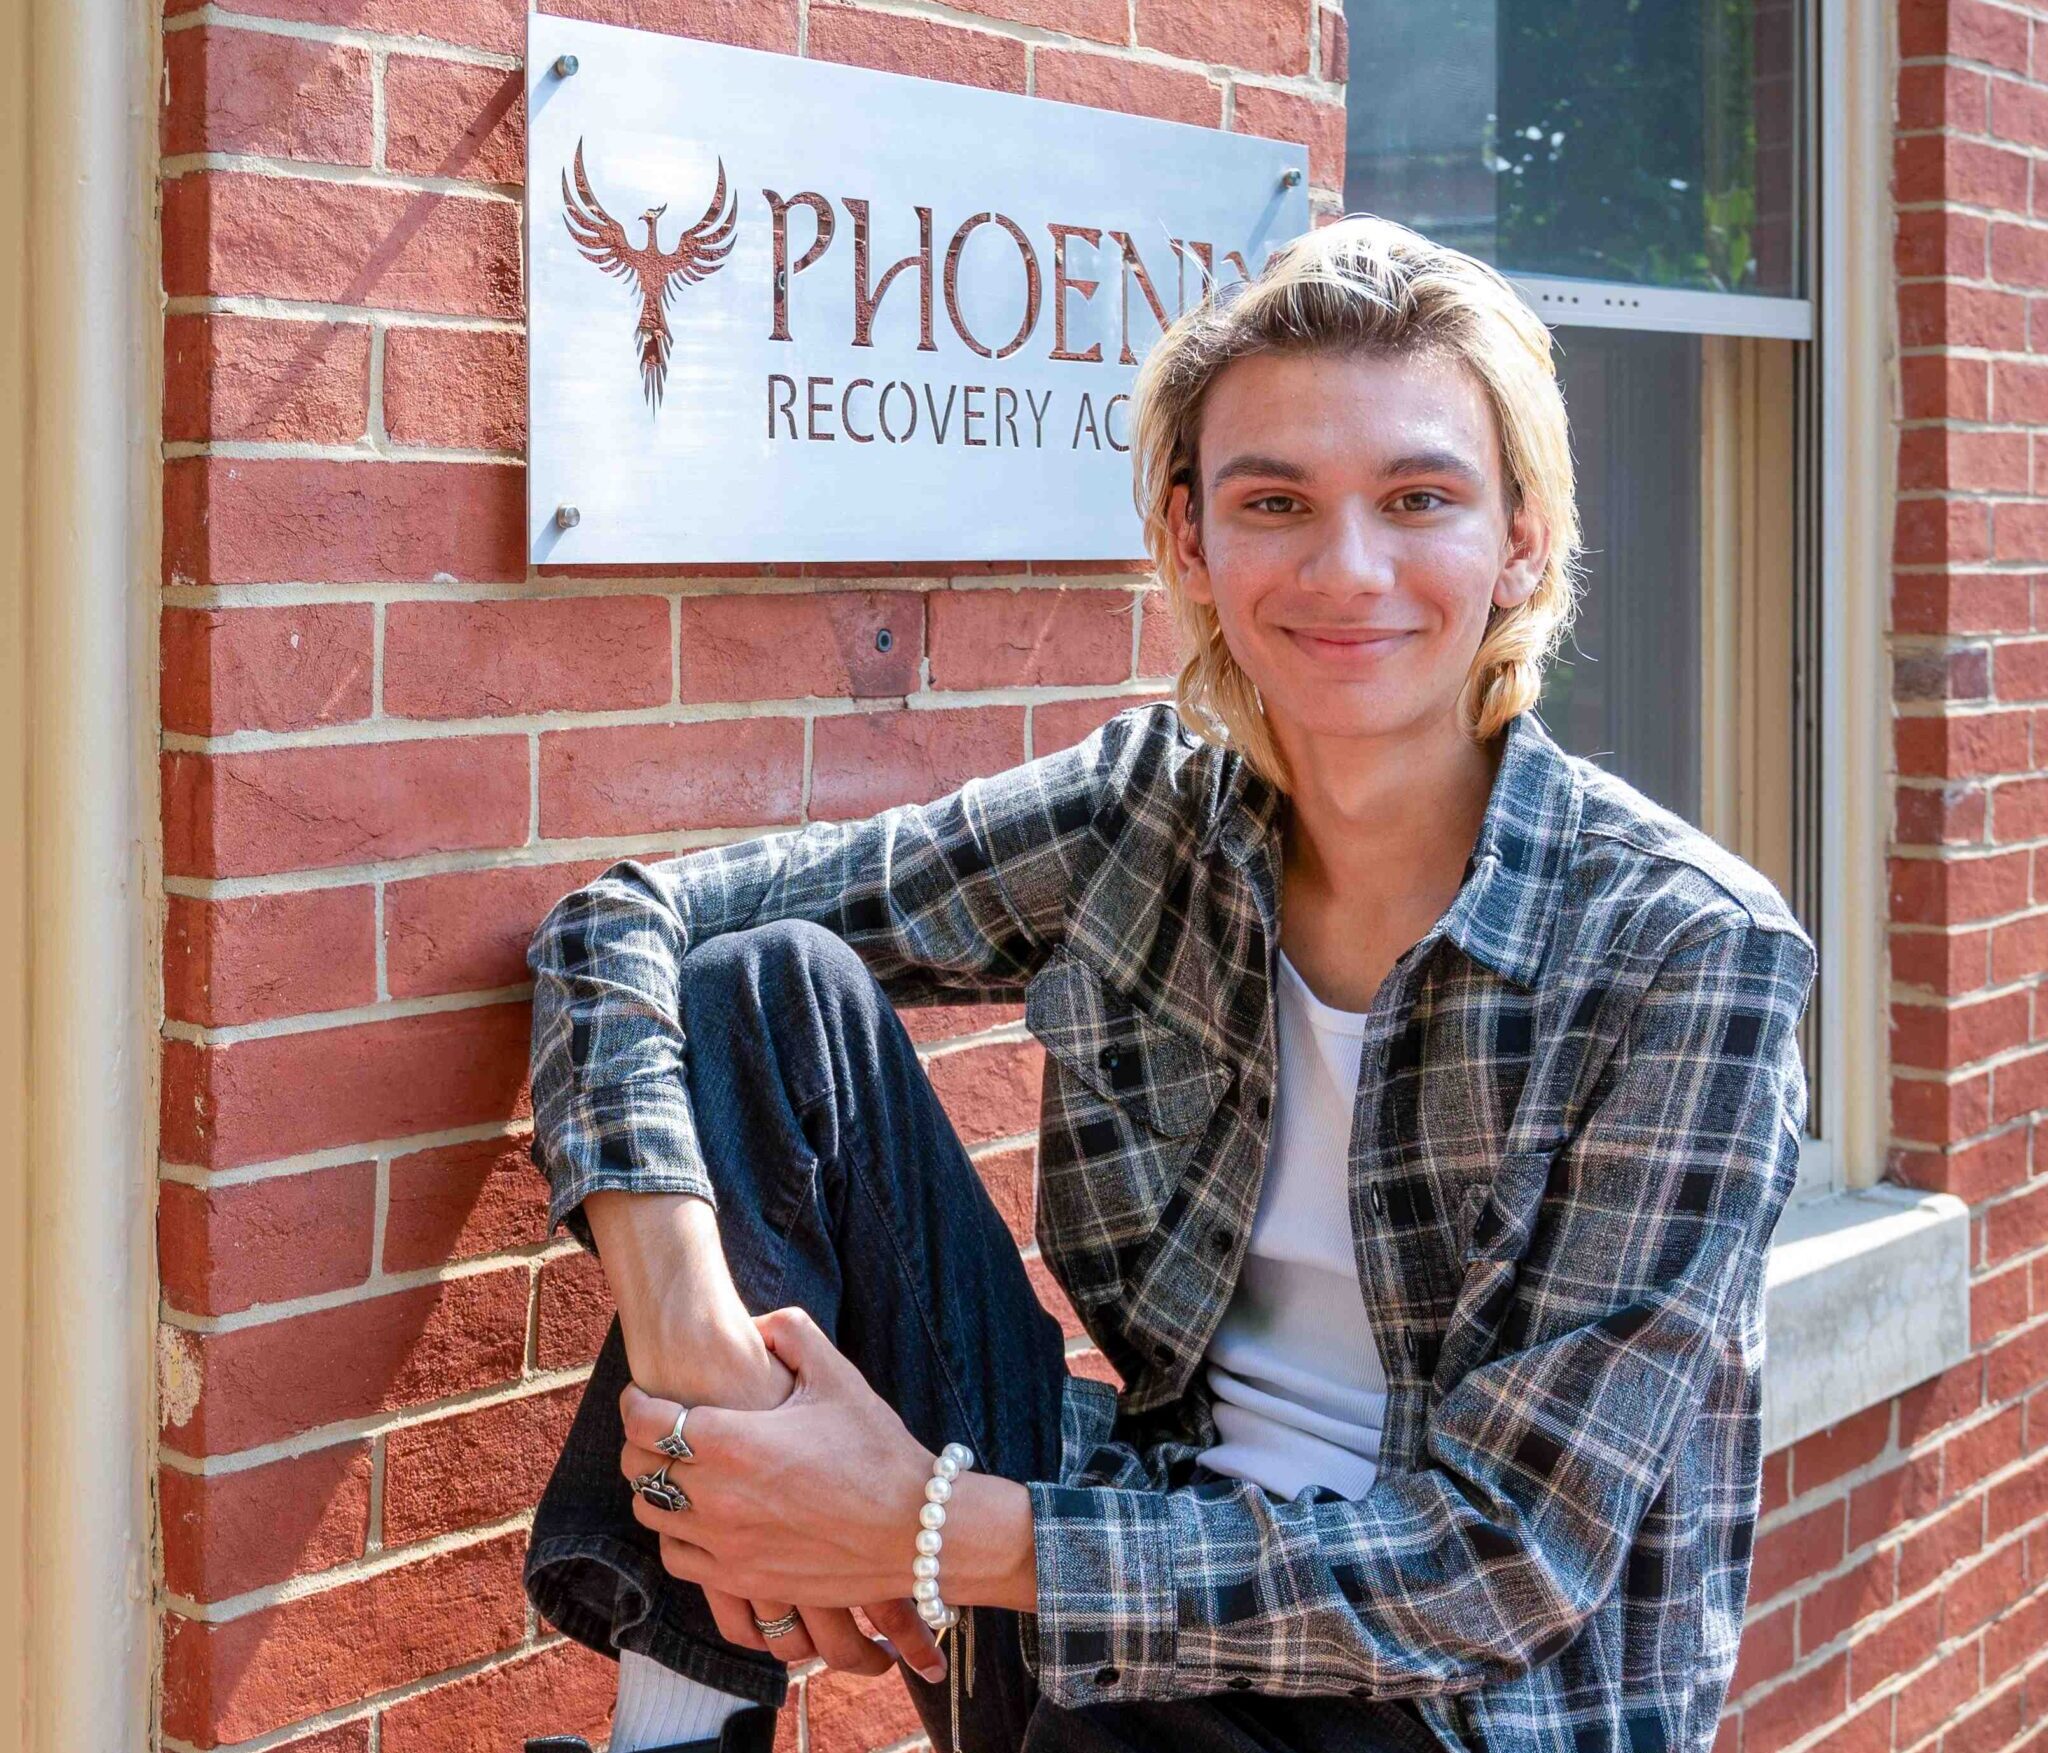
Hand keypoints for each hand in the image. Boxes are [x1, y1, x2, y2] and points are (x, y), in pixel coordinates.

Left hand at [621, 1307, 949, 1677]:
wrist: (912, 1529)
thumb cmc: (876, 1450)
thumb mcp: (837, 1375)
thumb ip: (789, 1332)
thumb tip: (753, 1326)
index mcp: (733, 1443)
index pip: (645, 1421)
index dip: (635, 1401)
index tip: (641, 1392)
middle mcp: (717, 1497)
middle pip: (638, 1467)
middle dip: (640, 1441)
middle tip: (658, 1426)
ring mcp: (725, 1545)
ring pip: (651, 1513)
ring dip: (656, 1487)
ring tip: (678, 1470)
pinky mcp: (741, 1580)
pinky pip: (677, 1558)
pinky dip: (677, 1534)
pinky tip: (699, 1517)